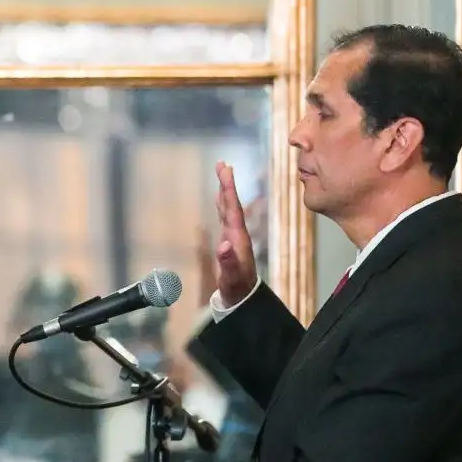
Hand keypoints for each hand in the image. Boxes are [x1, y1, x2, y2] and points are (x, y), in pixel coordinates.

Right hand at [213, 161, 258, 307]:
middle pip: (232, 204)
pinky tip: (218, 199)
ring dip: (225, 191)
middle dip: (226, 184)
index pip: (233, 208)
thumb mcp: (231, 277)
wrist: (242, 297)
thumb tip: (223, 245)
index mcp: (238, 238)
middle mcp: (238, 233)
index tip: (226, 170)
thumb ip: (227, 262)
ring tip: (221, 175)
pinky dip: (222, 205)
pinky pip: (225, 217)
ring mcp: (234, 237)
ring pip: (229, 208)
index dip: (229, 189)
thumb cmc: (236, 287)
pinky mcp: (230, 241)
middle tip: (222, 164)